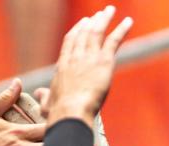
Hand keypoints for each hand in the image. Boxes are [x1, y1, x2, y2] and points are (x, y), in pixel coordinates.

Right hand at [45, 6, 133, 127]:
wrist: (71, 110)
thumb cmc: (59, 112)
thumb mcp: (48, 104)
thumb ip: (44, 97)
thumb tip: (39, 94)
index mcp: (64, 66)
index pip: (70, 43)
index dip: (77, 31)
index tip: (82, 23)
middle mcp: (75, 57)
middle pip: (84, 34)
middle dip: (91, 22)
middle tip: (98, 14)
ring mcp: (89, 57)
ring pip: (97, 32)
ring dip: (104, 20)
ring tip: (110, 10)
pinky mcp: (103, 61)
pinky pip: (114, 40)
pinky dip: (122, 29)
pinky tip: (128, 21)